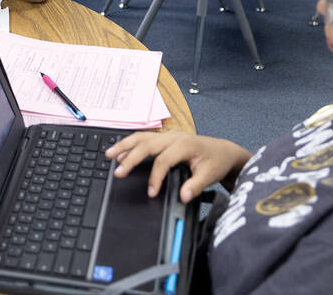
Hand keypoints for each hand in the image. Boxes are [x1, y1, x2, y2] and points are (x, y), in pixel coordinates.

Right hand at [106, 131, 250, 202]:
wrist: (223, 151)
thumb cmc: (216, 162)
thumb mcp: (210, 175)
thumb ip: (196, 186)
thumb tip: (183, 196)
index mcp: (184, 145)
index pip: (163, 160)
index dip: (155, 177)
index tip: (151, 193)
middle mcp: (173, 137)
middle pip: (146, 145)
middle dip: (130, 158)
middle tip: (117, 172)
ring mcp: (168, 135)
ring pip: (142, 137)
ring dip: (125, 145)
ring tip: (109, 155)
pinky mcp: (165, 138)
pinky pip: (144, 137)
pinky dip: (131, 143)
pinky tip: (121, 150)